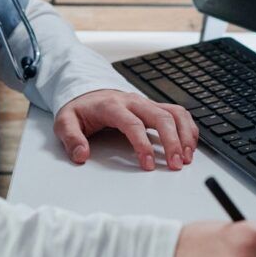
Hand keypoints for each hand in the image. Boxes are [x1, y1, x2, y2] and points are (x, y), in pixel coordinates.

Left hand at [53, 89, 198, 170]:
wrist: (87, 92)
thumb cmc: (80, 109)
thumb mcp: (65, 122)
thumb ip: (71, 138)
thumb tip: (81, 155)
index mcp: (112, 106)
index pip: (132, 123)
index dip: (142, 144)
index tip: (148, 164)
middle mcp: (133, 101)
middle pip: (160, 117)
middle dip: (172, 141)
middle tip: (176, 164)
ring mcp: (146, 103)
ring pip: (174, 113)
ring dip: (184, 134)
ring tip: (187, 157)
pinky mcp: (154, 107)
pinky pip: (177, 112)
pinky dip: (188, 128)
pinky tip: (190, 145)